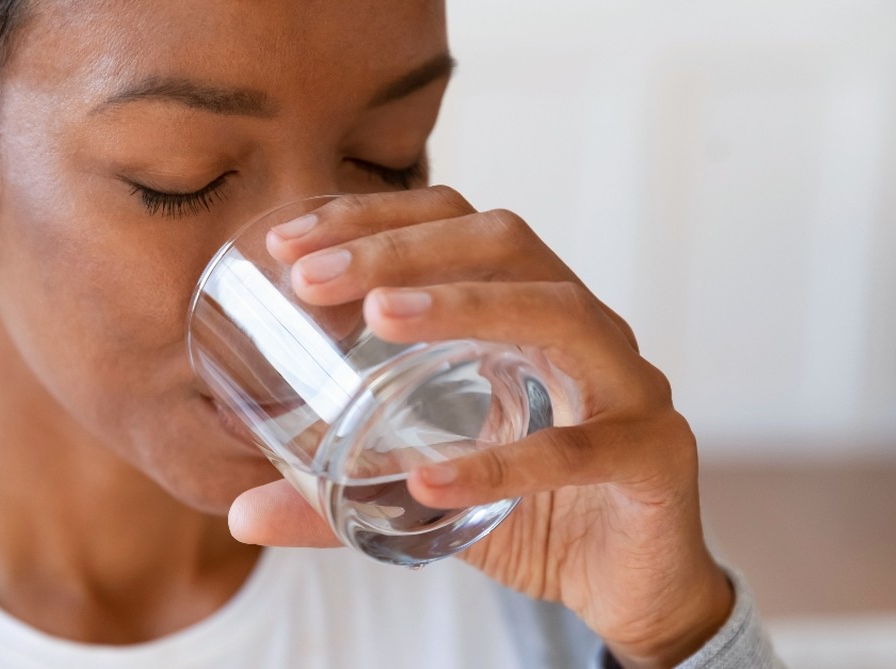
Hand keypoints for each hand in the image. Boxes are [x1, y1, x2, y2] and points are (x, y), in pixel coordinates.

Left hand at [227, 186, 732, 667]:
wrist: (632, 585)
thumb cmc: (532, 512)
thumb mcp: (423, 494)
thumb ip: (340, 498)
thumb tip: (240, 514)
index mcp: (526, 313)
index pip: (454, 228)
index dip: (373, 220)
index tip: (288, 243)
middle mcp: (582, 329)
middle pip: (503, 243)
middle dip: (400, 247)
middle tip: (311, 275)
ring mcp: (630, 385)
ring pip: (560, 313)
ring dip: (466, 305)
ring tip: (381, 315)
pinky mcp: (655, 456)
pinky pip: (580, 449)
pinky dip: (503, 461)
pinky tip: (431, 477)